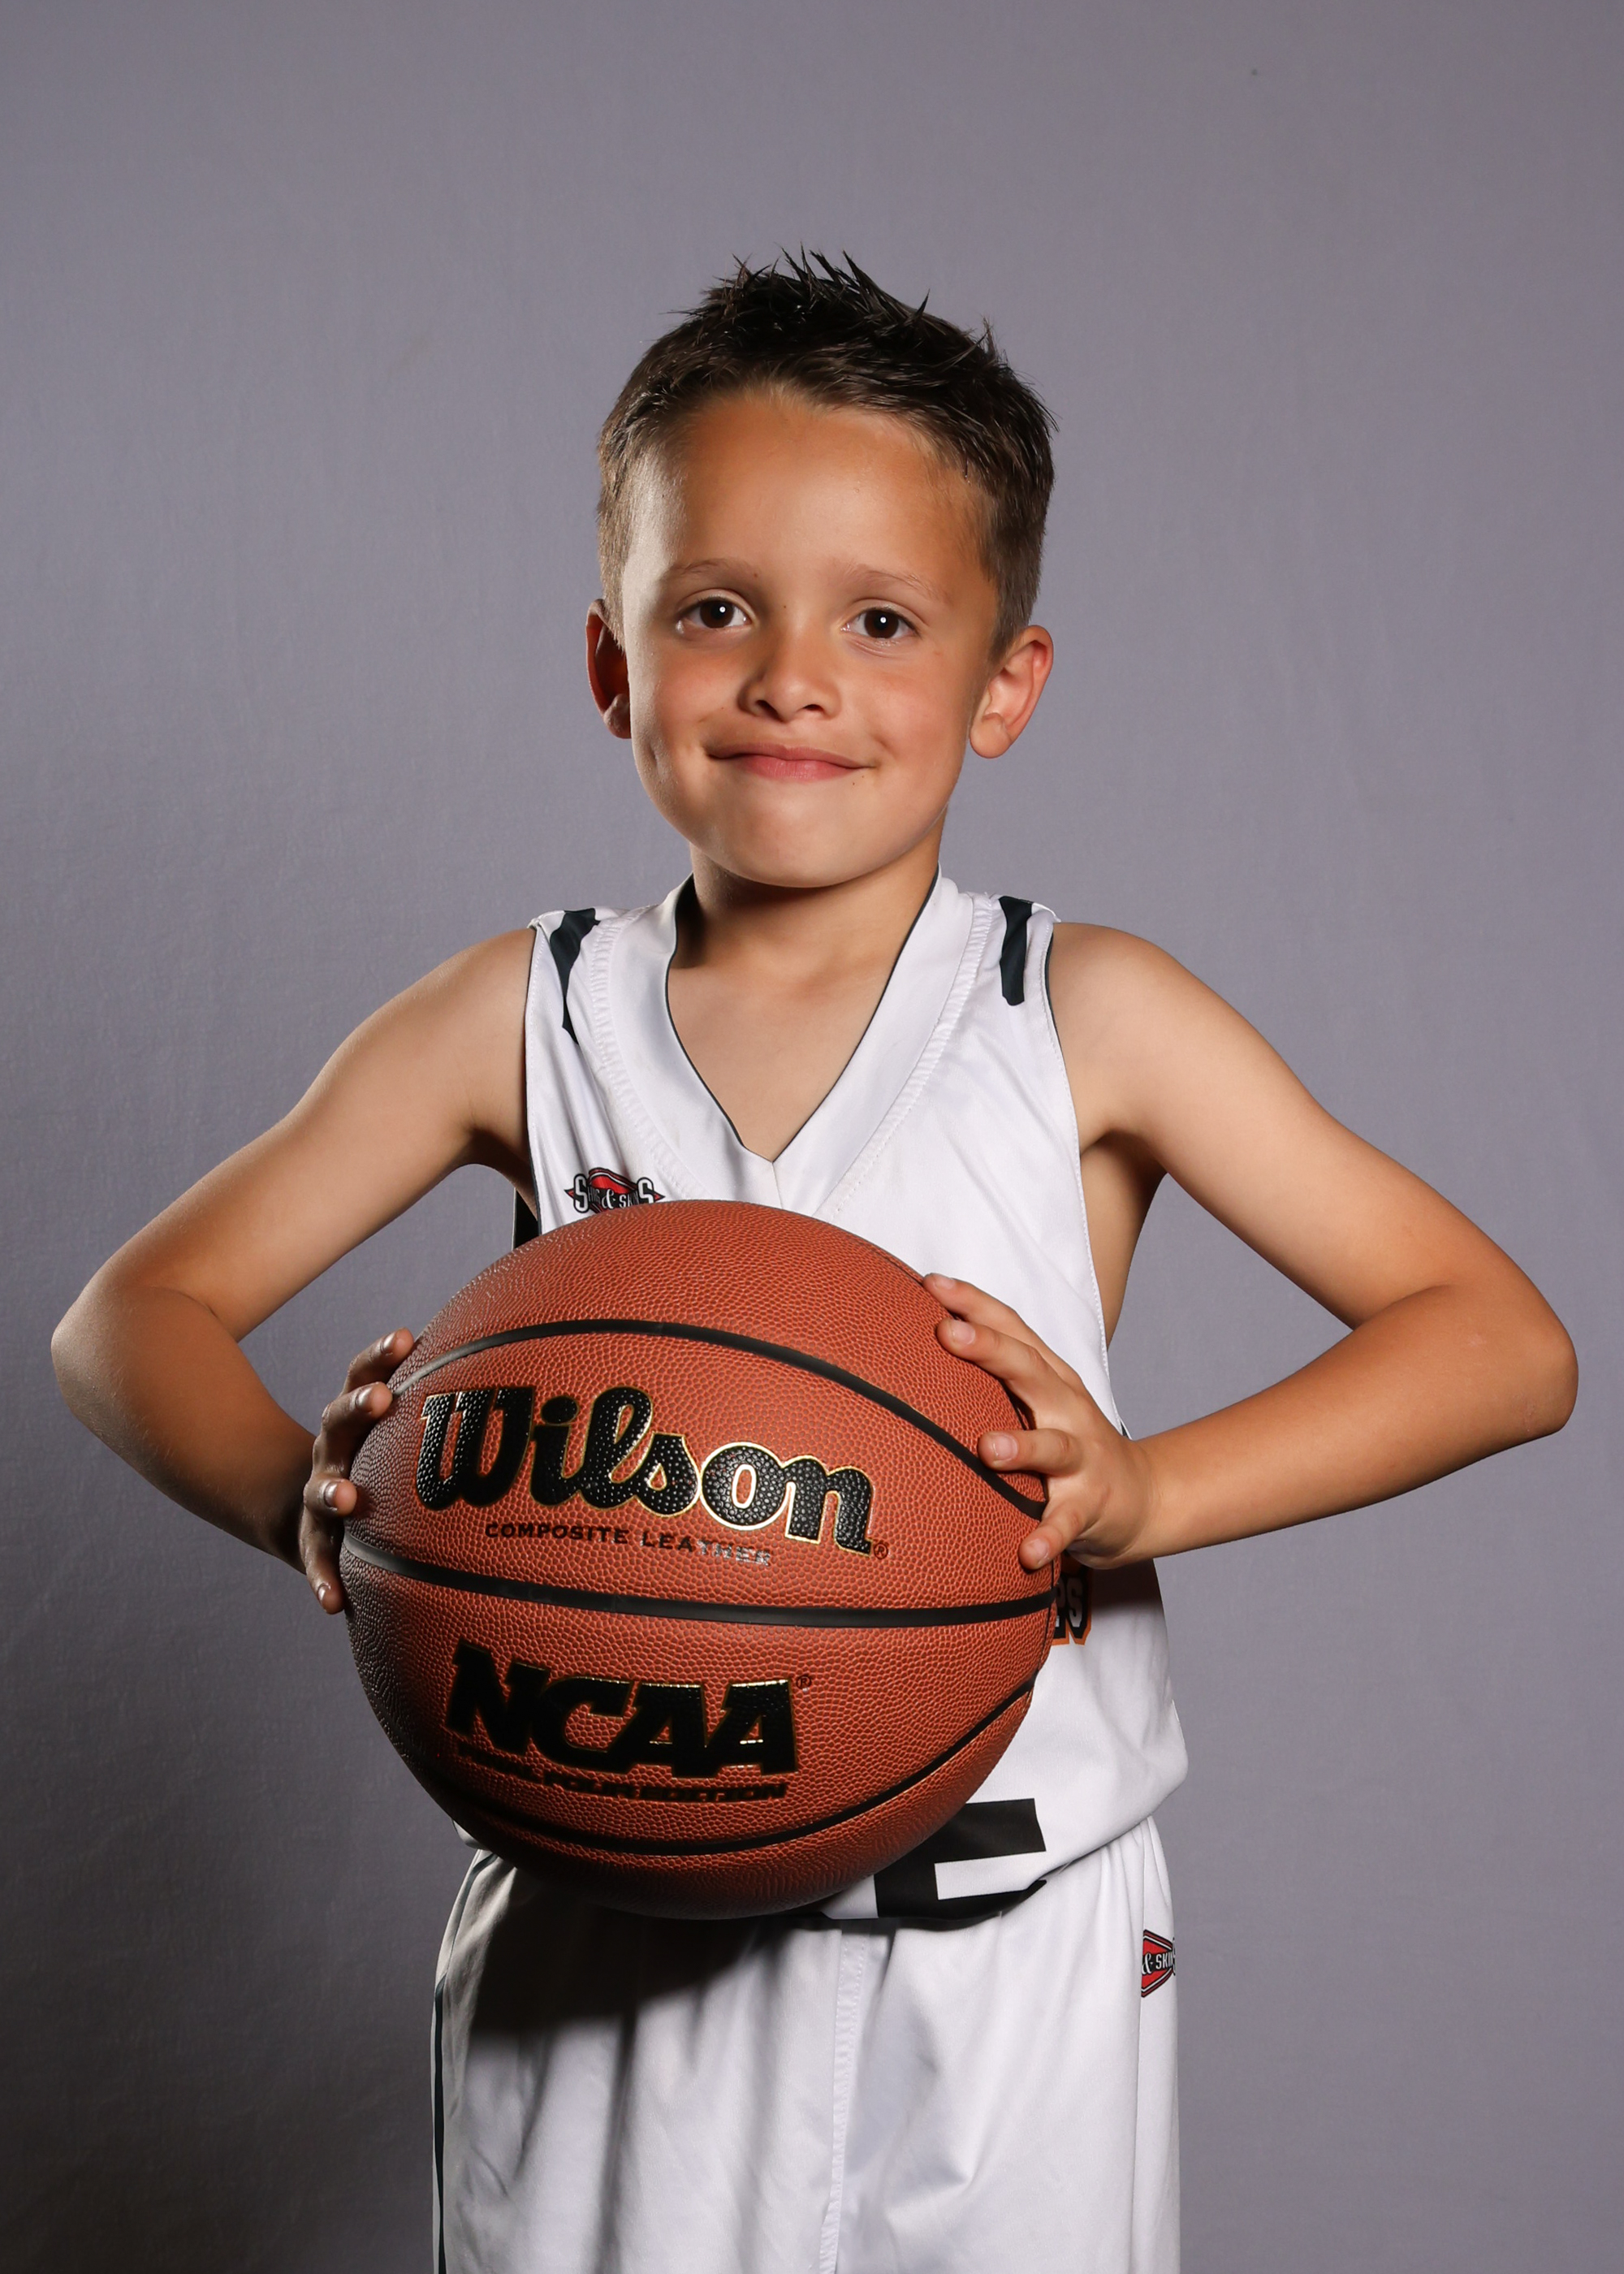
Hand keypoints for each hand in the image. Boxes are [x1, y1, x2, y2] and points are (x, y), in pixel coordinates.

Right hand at [298, 1329, 414, 1612]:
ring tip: (346, 1498)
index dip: (380, 1355)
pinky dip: (323, 1578)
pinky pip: (317, 1561)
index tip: (405, 1337)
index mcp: (356, 1415)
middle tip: (379, 1399)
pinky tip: (334, 1602)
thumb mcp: (397, 1426)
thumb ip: (438, 1400)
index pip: (362, 1373)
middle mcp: (333, 1447)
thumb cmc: (378, 1457)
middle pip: (337, 1419)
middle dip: (357, 1407)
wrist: (312, 1507)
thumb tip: (512, 1354)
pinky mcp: (313, 1540)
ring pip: (320, 1488)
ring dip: (331, 1490)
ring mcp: (318, 1492)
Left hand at [924, 1276, 1155, 1569]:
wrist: (1143, 1496)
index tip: (931, 1283)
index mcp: (1051, 1379)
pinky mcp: (1091, 1506)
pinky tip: (1026, 1552)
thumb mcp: (1042, 1399)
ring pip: (1053, 1447)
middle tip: (948, 1334)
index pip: (1014, 1330)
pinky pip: (1067, 1523)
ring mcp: (1082, 1458)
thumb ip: (995, 1375)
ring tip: (988, 1448)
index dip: (975, 1303)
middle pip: (1031, 1371)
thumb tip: (926, 1338)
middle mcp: (1068, 1409)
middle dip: (990, 1349)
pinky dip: (1049, 1536)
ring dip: (1022, 1445)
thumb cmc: (1072, 1441)